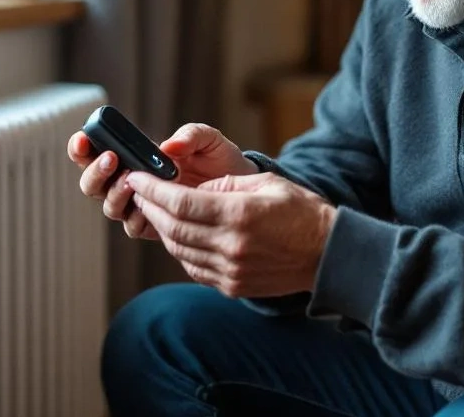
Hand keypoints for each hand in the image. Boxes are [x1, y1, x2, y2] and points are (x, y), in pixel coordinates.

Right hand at [68, 123, 254, 240]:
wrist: (242, 188)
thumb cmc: (219, 158)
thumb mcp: (208, 139)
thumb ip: (191, 135)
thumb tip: (168, 146)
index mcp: (134, 156)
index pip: (96, 152)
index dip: (82, 148)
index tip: (84, 140)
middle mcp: (131, 182)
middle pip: (93, 184)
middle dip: (95, 173)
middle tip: (112, 160)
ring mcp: (142, 205)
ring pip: (110, 206)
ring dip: (115, 194)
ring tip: (132, 179)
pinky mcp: (157, 225)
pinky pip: (135, 227)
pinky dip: (136, 217)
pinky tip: (148, 206)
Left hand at [127, 171, 336, 298]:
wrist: (327, 254)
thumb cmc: (300, 211)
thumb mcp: (265, 183)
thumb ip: (223, 185)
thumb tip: (190, 190)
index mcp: (239, 215)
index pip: (180, 203)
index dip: (153, 190)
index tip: (137, 178)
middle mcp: (230, 246)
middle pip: (173, 227)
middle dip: (150, 207)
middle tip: (138, 191)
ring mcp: (230, 271)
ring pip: (178, 249)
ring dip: (161, 228)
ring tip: (154, 210)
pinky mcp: (231, 286)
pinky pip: (192, 267)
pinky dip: (179, 249)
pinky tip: (178, 233)